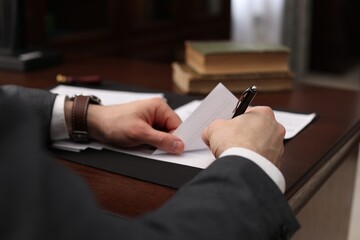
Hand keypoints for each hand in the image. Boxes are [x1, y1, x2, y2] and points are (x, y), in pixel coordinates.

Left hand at [66, 98, 183, 153]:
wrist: (95, 124)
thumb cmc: (114, 122)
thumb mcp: (140, 133)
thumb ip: (162, 140)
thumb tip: (179, 145)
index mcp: (159, 107)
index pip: (178, 124)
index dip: (177, 138)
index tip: (176, 150)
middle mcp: (157, 111)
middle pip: (172, 130)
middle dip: (166, 141)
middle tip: (156, 147)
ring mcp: (151, 119)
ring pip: (163, 135)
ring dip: (157, 143)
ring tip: (145, 143)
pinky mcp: (145, 126)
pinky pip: (155, 137)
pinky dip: (151, 143)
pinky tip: (143, 144)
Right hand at [201, 106, 284, 167]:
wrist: (242, 168)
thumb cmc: (235, 144)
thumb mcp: (214, 128)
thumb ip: (214, 127)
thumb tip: (209, 133)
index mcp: (264, 113)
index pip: (248, 112)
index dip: (234, 119)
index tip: (228, 125)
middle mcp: (276, 128)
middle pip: (256, 128)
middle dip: (243, 134)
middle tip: (229, 139)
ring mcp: (278, 147)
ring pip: (261, 144)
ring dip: (249, 147)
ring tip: (235, 153)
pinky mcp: (276, 163)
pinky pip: (263, 158)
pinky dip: (254, 160)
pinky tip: (242, 162)